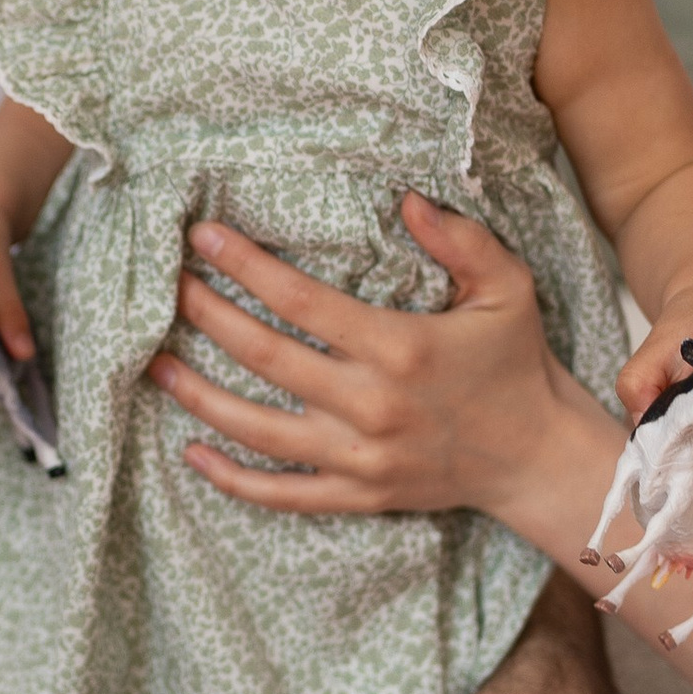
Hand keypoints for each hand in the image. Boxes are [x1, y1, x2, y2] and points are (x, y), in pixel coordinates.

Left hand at [149, 194, 569, 523]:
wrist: (537, 456)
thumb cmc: (515, 363)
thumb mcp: (508, 288)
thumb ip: (461, 241)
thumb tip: (406, 199)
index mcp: (400, 348)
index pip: (302, 301)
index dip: (246, 266)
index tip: (203, 237)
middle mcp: (371, 405)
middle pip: (265, 357)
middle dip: (207, 317)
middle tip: (164, 286)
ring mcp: (360, 457)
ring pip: (258, 429)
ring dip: (199, 397)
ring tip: (155, 364)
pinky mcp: (357, 494)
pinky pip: (281, 494)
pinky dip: (231, 480)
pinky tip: (191, 452)